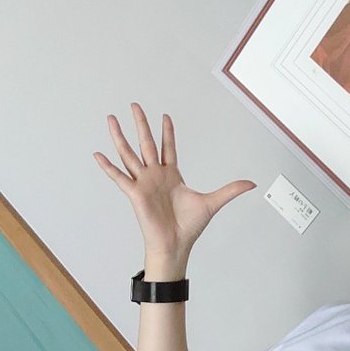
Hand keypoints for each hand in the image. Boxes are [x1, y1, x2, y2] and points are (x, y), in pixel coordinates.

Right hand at [94, 103, 254, 276]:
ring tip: (111, 119)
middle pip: (146, 143)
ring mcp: (143, 183)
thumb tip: (252, 183)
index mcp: (171, 176)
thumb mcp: (213, 202)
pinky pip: (119, 178)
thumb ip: (231, 190)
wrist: (176, 245)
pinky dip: (108, 167)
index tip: (165, 116)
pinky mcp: (135, 194)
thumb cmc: (188, 227)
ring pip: (129, 154)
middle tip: (135, 105)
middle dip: (141, 124)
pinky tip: (98, 155)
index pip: (168, 147)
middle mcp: (155, 176)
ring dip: (120, 137)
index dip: (167, 131)